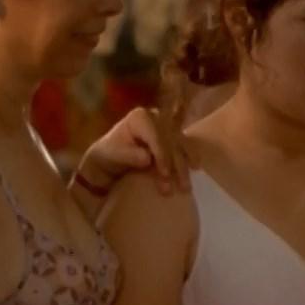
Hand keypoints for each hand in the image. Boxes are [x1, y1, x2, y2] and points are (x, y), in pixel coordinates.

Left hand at [76, 107, 190, 196]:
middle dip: (176, 165)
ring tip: (186, 185)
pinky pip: (185, 146)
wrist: (109, 160)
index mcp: (140, 117)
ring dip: (184, 166)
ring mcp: (166, 127)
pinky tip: (196, 168)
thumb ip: (129, 155)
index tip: (165, 175)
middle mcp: (156, 117)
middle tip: (179, 186)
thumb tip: (147, 158)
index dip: (162, 156)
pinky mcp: (173, 137)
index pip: (156, 136)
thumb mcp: (113, 155)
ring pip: (181, 145)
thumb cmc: (108, 156)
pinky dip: (191, 157)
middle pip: (171, 141)